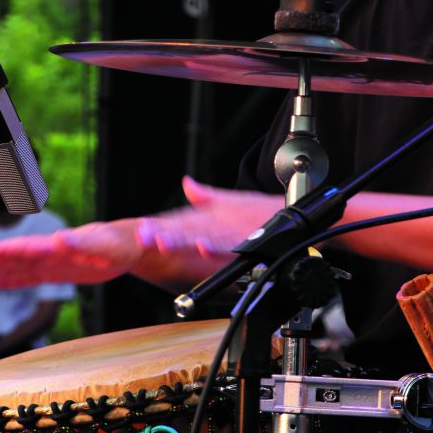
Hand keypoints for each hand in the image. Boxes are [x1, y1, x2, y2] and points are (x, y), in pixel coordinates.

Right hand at [0, 220, 145, 288]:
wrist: (133, 243)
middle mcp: (49, 252)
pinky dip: (6, 280)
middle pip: (10, 255)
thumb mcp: (108, 246)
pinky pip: (26, 278)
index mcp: (58, 246)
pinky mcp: (56, 272)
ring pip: (13, 266)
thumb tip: (59, 239)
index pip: (21, 249)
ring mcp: (50, 262)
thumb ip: (84, 244)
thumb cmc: (124, 243)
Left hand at [135, 178, 284, 259]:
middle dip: (164, 234)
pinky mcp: (247, 242)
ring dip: (183, 241)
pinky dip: (217, 247)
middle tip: (144, 237)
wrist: (292, 210)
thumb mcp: (229, 201)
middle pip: (187, 230)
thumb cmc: (259, 210)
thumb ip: (205, 196)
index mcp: (211, 217)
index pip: (180, 222)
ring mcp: (231, 233)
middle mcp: (218, 224)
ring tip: (163, 243)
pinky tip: (203, 248)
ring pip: (203, 237)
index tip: (140, 230)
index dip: (159, 226)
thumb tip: (186, 184)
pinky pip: (231, 246)